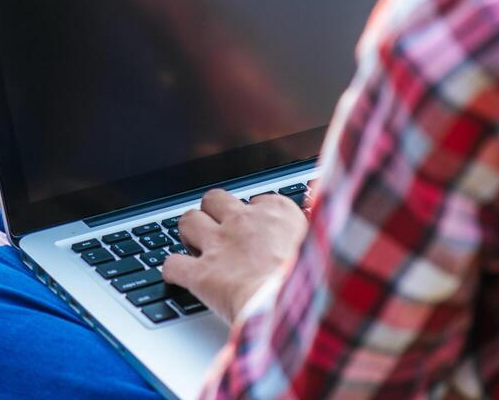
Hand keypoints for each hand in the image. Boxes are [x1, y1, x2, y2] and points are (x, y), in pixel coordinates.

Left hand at [160, 188, 307, 320]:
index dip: (254, 216)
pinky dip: (173, 271)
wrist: (294, 310)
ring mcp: (219, 246)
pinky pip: (173, 264)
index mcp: (277, 213)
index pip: (257, 201)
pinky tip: (178, 278)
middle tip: (218, 232)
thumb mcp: (325, 242)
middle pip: (215, 199)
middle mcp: (244, 222)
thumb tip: (318, 189)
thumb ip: (316, 217)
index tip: (257, 229)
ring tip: (196, 247)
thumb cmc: (316, 282)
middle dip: (212, 212)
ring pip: (188, 220)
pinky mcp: (202, 274)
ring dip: (189, 233)